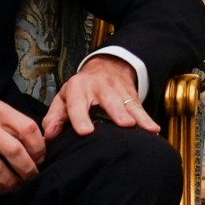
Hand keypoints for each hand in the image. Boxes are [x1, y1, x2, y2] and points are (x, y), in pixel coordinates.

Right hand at [0, 90, 45, 192]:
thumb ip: (10, 122)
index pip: (28, 129)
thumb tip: (34, 143)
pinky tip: (0, 188)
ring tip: (18, 185)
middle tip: (33, 176)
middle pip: (16, 153)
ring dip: (12, 183)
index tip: (41, 158)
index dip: (39, 148)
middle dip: (29, 170)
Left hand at [43, 54, 158, 139]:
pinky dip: (148, 120)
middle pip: (110, 101)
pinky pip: (141, 109)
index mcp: (79, 88)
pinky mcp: (133, 96)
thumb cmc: (81, 89)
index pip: (78, 104)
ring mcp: (119, 91)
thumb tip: (49, 136)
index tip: (86, 131)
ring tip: (147, 129)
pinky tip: (154, 130)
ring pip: (129, 104)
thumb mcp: (64, 98)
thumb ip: (55, 117)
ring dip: (138, 117)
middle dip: (118, 112)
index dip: (81, 117)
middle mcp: (100, 87)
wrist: (107, 68)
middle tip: (125, 125)